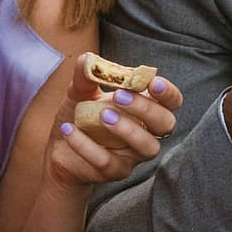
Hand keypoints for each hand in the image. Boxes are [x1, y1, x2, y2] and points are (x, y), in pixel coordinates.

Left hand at [45, 55, 184, 188]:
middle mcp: (145, 133)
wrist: (60, 150)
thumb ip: (85, 76)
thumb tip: (87, 59)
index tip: (153, 83)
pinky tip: (68, 129)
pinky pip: (107, 161)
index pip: (171, 102)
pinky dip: (86, 144)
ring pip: (147, 147)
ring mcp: (132, 155)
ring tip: (102, 115)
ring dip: (127, 129)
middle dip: (146, 108)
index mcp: (144, 109)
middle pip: (165, 123)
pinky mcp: (114, 171)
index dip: (168, 93)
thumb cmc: (80, 117)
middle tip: (119, 96)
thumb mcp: (79, 92)